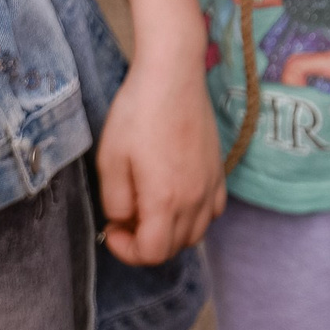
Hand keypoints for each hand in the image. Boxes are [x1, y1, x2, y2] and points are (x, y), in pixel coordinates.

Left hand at [95, 42, 224, 265]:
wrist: (173, 75)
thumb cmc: (138, 113)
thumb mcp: (110, 160)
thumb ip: (115, 201)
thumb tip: (124, 219)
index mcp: (166, 200)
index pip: (153, 253)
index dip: (127, 250)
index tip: (112, 228)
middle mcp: (195, 199)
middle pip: (175, 247)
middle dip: (147, 243)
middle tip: (126, 218)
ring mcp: (211, 184)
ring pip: (197, 232)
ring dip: (171, 232)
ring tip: (150, 208)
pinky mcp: (219, 169)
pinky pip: (214, 210)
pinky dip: (196, 215)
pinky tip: (178, 197)